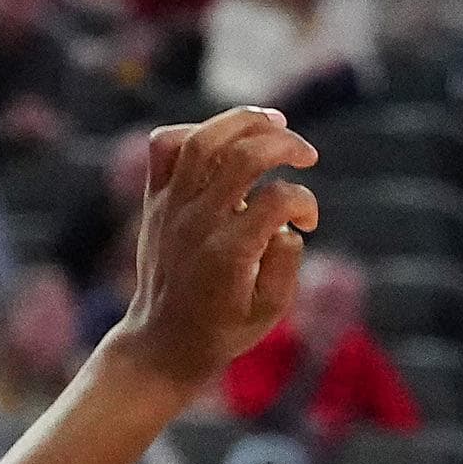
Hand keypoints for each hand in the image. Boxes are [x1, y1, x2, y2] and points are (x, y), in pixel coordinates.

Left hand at [107, 108, 320, 390]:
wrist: (162, 341)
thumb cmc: (224, 328)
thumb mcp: (271, 311)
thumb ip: (287, 262)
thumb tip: (287, 223)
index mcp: (229, 253)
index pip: (278, 199)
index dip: (306, 203)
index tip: (307, 224)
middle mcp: (196, 223)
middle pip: (243, 156)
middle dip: (286, 144)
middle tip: (307, 155)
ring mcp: (170, 208)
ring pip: (203, 139)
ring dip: (246, 121)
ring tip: (275, 123)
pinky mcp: (155, 201)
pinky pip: (165, 147)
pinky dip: (195, 132)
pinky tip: (224, 140)